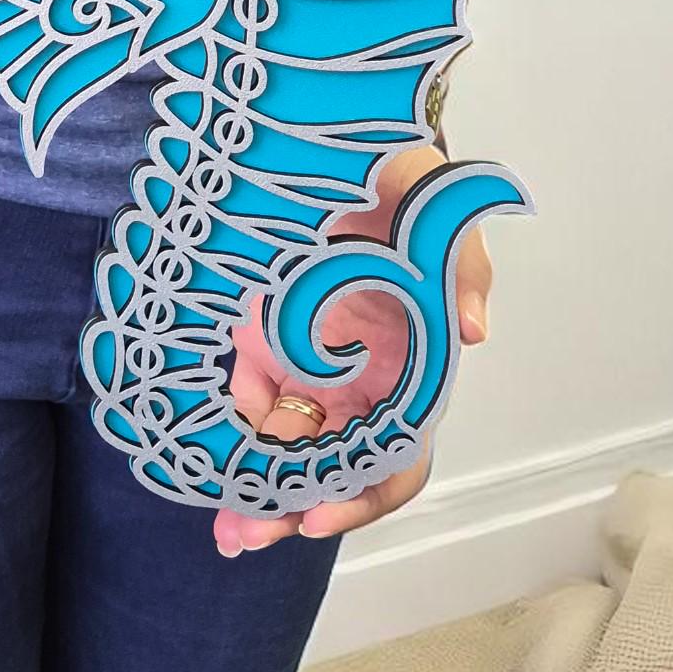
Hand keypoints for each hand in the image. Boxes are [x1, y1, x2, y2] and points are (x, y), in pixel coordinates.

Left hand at [212, 142, 493, 557]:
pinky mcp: (265, 337)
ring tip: (221, 528)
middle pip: (335, 463)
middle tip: (243, 537)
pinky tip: (197, 453)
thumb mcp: (437, 205)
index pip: (398, 451)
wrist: (335, 134)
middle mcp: (364, 375)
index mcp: (412, 361)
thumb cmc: (397, 173)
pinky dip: (229, 430)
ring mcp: (311, 359)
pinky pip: (252, 398)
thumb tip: (475, 333)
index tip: (314, 513)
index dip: (364, 492)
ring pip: (289, 444)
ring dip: (256, 487)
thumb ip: (465, 265)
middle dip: (293, 505)